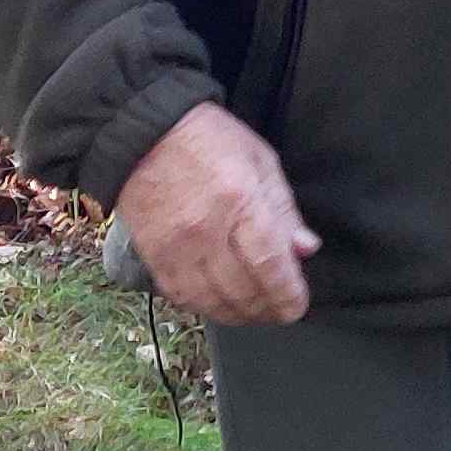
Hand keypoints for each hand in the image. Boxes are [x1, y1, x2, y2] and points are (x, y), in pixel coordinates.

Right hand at [116, 101, 319, 325]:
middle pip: (243, 291)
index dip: (288, 295)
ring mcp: (176, 248)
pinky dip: (206, 307)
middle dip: (268, 309)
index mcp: (239, 202)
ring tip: (255, 311)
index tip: (297, 305)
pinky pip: (182, 298)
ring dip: (239, 315)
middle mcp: (206, 231)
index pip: (270, 265)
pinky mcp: (154, 257)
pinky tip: (221, 302)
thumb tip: (305, 250)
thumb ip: (285, 210)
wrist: (144, 135)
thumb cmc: (209, 141)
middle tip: (280, 309)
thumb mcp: (261, 162)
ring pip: (212, 303)